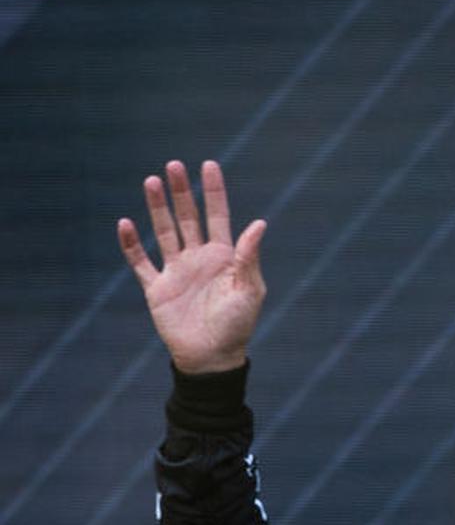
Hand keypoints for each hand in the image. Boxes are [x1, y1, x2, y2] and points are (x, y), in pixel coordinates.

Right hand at [117, 159, 266, 373]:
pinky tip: (125, 223)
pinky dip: (132, 245)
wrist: (212, 359)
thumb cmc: (236, 327)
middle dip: (181, 192)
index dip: (213, 192)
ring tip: (151, 181)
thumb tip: (259, 224)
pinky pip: (141, 263)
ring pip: (164, 232)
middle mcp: (198, 258)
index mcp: (223, 257)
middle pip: (187, 218)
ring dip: (157, 208)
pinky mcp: (157, 289)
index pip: (217, 216)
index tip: (209, 165)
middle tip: (173, 165)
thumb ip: (248, 257)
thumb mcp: (249, 291)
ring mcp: (176, 272)